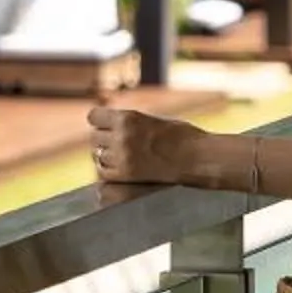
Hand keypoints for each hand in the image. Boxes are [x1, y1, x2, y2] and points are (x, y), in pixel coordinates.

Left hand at [88, 105, 205, 186]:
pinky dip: (108, 170)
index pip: (94, 116)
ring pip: (97, 155)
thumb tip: (113, 124)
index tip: (104, 124)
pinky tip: (119, 168)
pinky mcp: (126, 175)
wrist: (197, 158)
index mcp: (128, 117)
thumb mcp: (153, 120)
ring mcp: (122, 157)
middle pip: (94, 137)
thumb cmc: (182, 136)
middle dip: (104, 139)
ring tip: (120, 155)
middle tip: (115, 142)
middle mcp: (121, 136)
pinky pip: (103, 172)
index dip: (100, 121)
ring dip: (105, 155)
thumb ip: (131, 122)